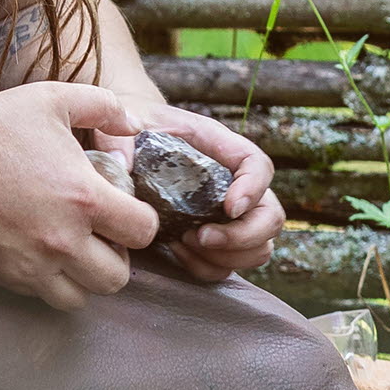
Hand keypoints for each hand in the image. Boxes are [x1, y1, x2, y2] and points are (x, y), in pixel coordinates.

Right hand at [0, 82, 158, 307]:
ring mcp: (30, 263)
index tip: (126, 209)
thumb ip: (105, 107)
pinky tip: (45, 254)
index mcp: (85, 198)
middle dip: (118, 257)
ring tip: (77, 250)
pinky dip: (52, 283)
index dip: (142, 221)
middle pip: (118, 278)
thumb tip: (135, 124)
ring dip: (86, 277)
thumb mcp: (56, 99)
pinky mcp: (2, 274)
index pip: (144, 232)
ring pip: (81, 296)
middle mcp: (62, 240)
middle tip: (103, 235)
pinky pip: (43, 296)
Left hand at [129, 102, 285, 280]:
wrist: (128, 142)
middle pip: (271, 217)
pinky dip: (206, 266)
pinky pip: (226, 266)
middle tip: (200, 236)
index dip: (254, 189)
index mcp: (221, 149)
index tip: (230, 207)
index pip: (259, 166)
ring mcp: (228, 215)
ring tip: (185, 242)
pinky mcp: (213, 239)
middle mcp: (235, 184)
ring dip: (226, 255)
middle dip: (243, 236)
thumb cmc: (133, 129)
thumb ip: (119, 137)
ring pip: (259, 248)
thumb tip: (122, 164)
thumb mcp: (126, 123)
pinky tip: (176, 250)